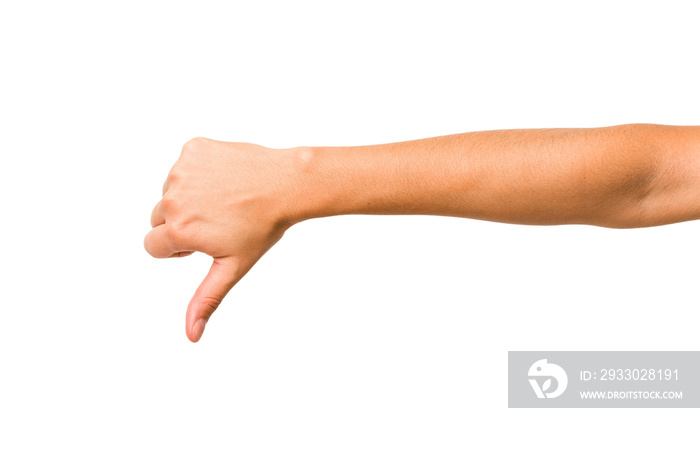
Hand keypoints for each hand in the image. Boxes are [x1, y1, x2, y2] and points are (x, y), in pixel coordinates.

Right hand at [144, 138, 301, 341]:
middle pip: (158, 219)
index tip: (204, 242)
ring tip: (225, 200)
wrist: (287, 184)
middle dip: (181, 223)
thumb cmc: (262, 228)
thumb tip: (190, 335)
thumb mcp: (233, 267)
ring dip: (190, 197)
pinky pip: (184, 166)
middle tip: (218, 222)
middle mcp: (174, 199)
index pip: (153, 246)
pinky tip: (225, 178)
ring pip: (171, 192)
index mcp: (179, 230)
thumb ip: (206, 299)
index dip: (179, 248)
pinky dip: (199, 172)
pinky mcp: (193, 148)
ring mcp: (182, 170)